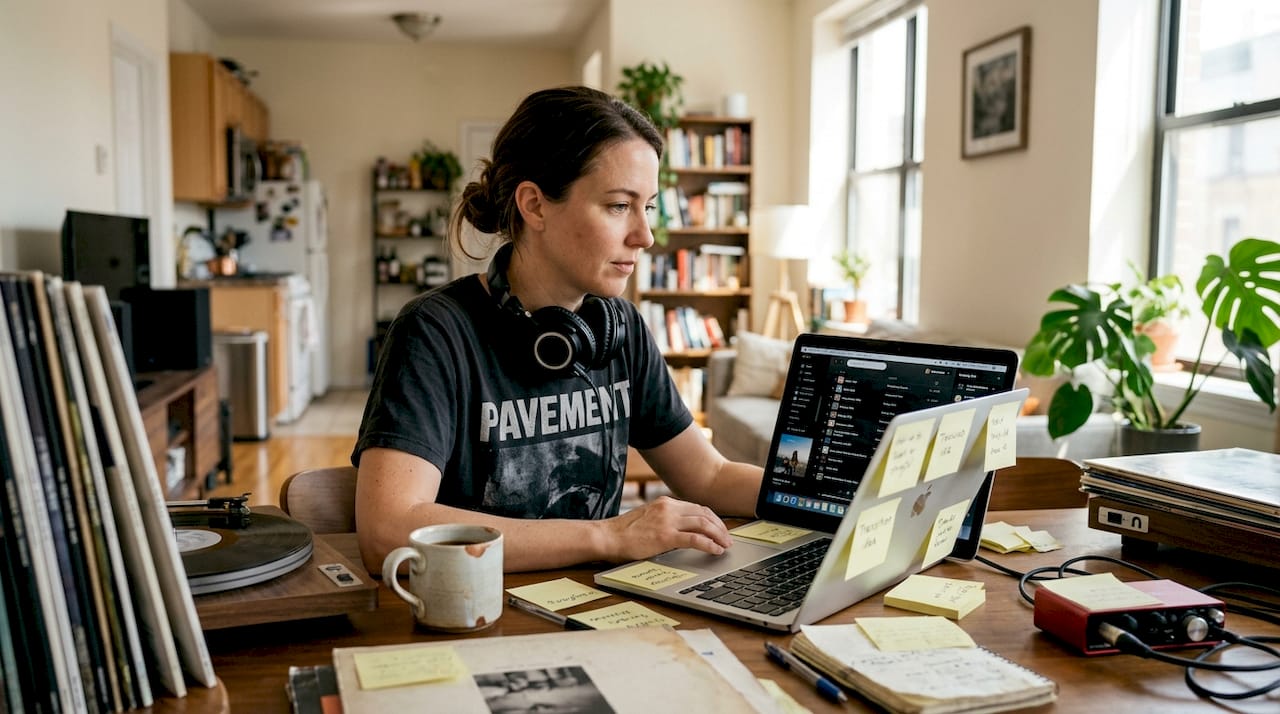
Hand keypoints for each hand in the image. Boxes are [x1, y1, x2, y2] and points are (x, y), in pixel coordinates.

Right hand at [602, 496, 732, 561]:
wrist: (607, 536)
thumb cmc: (624, 532)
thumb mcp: (648, 518)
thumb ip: (665, 519)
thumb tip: (682, 530)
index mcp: (665, 502)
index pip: (697, 507)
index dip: (712, 519)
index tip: (720, 528)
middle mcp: (668, 508)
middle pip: (704, 514)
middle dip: (720, 527)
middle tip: (727, 539)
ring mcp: (667, 521)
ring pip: (703, 524)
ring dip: (718, 535)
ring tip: (725, 545)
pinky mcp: (665, 536)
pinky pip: (694, 539)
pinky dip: (709, 544)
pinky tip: (715, 550)